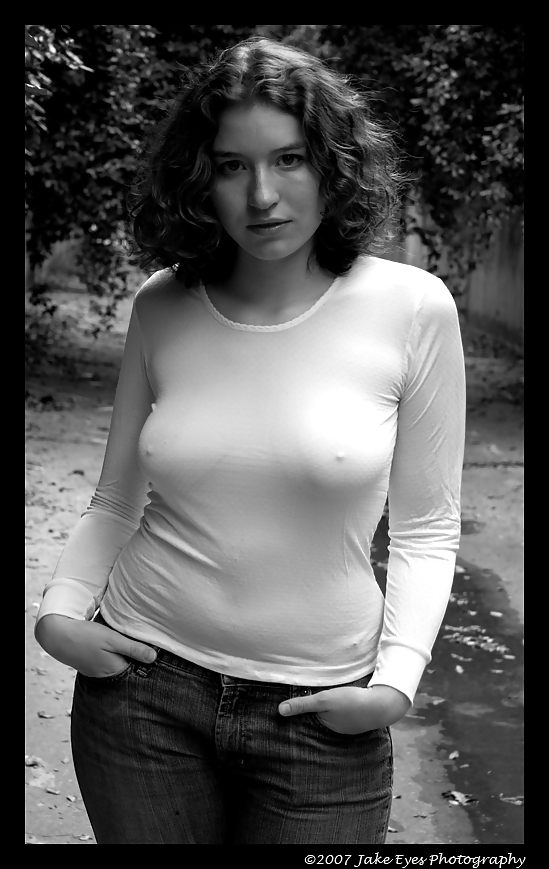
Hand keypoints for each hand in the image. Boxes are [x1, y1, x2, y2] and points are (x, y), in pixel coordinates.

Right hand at [35, 614, 156, 677]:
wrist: (57, 635)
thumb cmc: (85, 636)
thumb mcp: (112, 639)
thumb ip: (133, 649)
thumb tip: (154, 658)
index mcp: (114, 670)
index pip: (138, 668)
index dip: (146, 658)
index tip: (156, 649)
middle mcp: (106, 674)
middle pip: (128, 666)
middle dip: (136, 657)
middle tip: (145, 643)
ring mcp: (97, 670)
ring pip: (118, 662)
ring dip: (124, 653)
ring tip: (130, 641)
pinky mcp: (91, 664)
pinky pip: (107, 660)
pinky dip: (113, 653)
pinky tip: (114, 643)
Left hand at [278, 684, 410, 733]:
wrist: (383, 704)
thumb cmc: (352, 703)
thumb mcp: (324, 700)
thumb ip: (303, 704)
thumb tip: (280, 711)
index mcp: (326, 726)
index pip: (307, 719)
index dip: (300, 711)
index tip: (289, 704)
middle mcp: (336, 729)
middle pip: (319, 717)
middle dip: (313, 710)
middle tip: (304, 696)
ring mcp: (348, 724)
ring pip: (332, 714)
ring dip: (328, 707)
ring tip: (323, 698)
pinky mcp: (358, 717)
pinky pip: (344, 712)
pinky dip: (341, 706)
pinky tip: (342, 698)